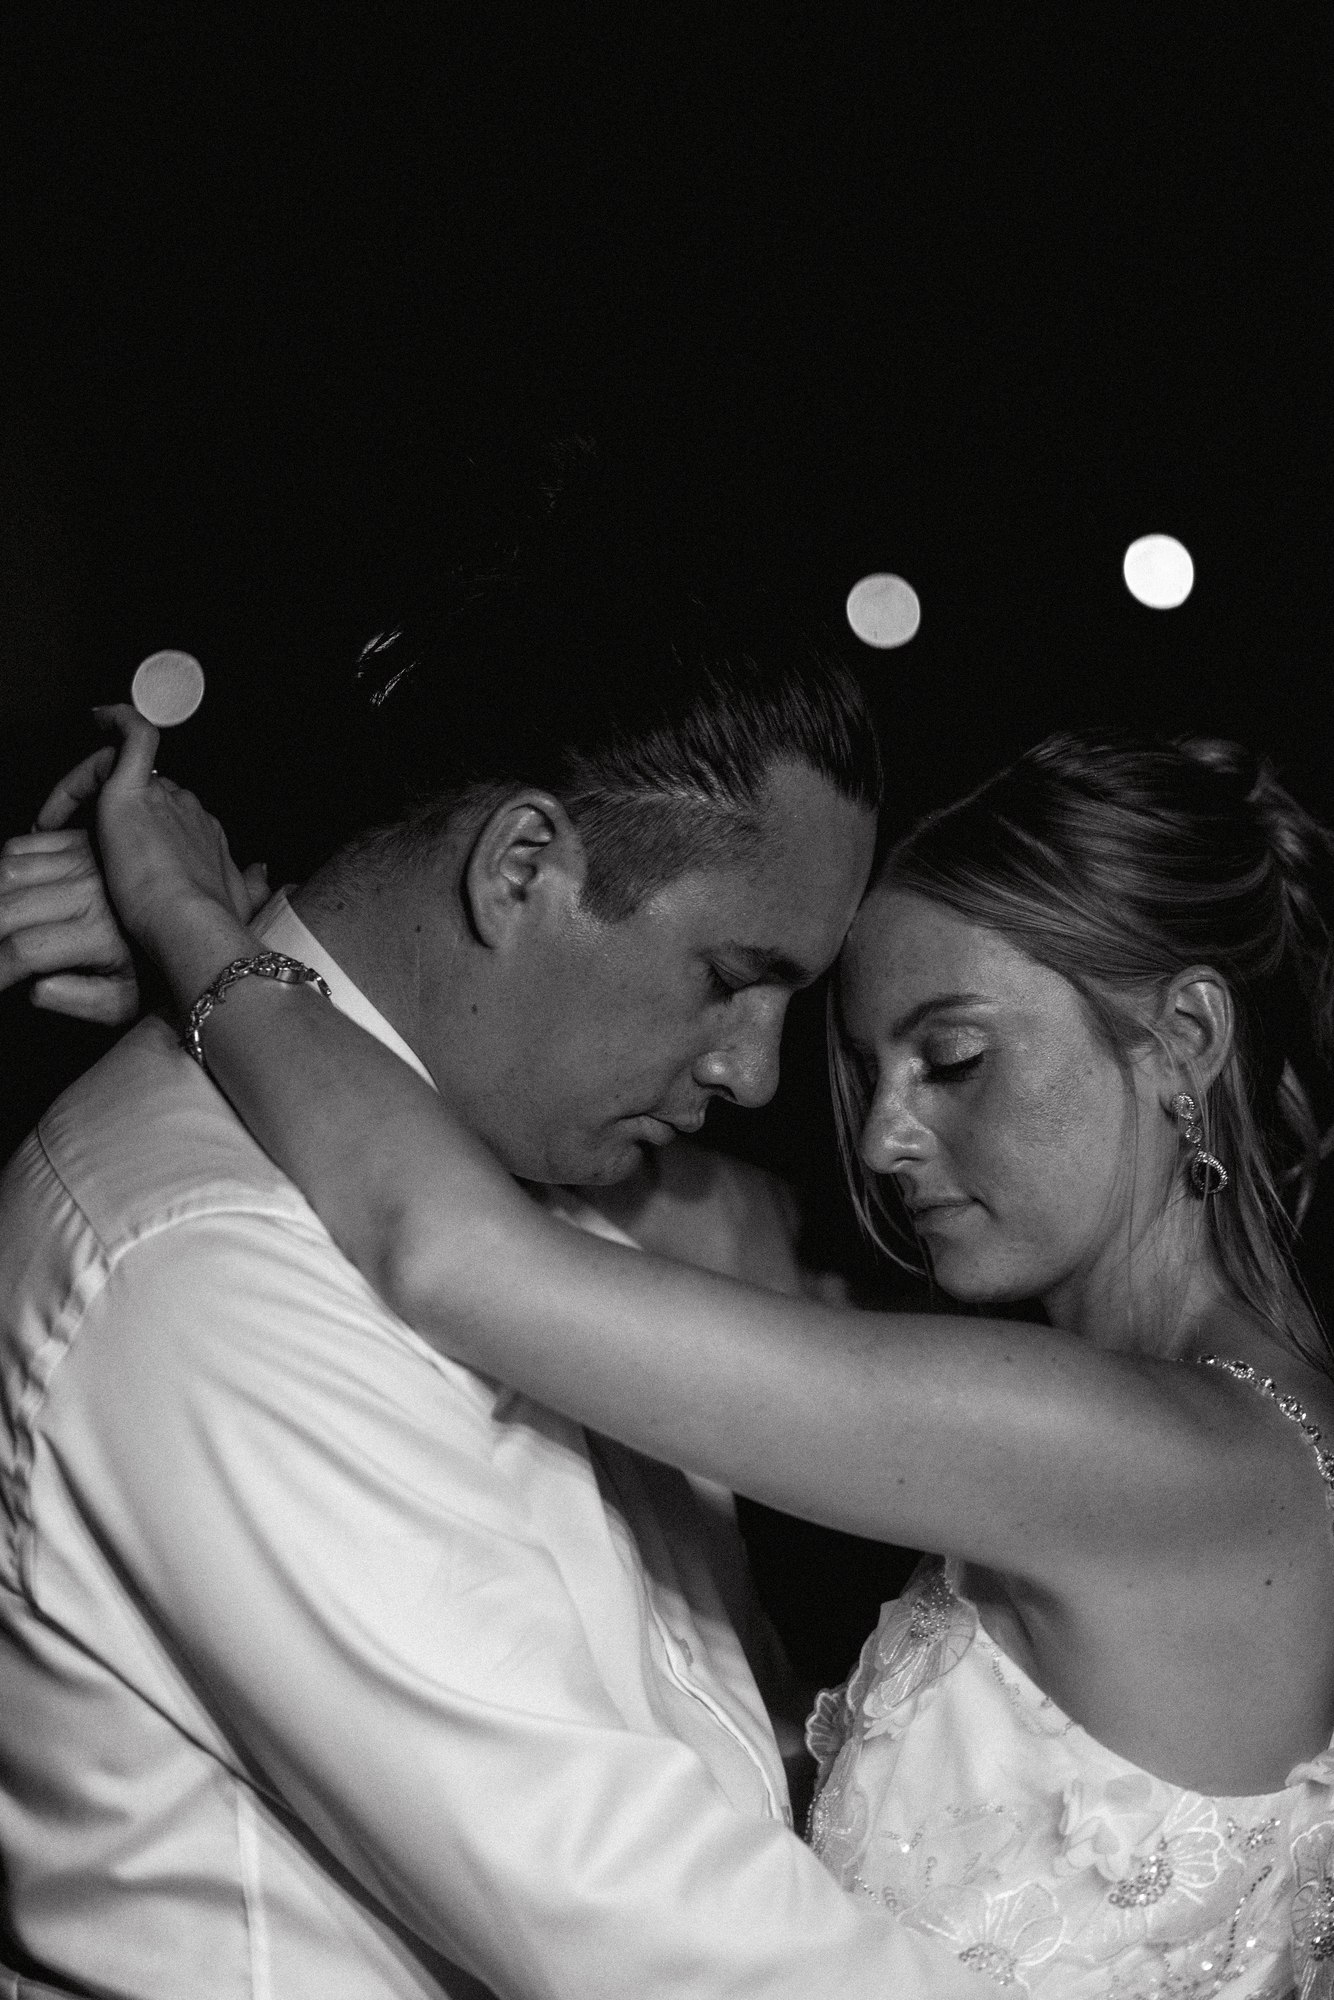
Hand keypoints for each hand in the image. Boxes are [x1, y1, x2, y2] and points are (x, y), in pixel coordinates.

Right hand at [0, 828, 143, 1022]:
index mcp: (98, 935)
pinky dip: (4, 865)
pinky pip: (23, 846)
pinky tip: (8, 890)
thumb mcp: (127, 1001)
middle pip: (6, 907)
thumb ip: (79, 1000)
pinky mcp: (84, 842)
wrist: (196, 926)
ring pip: (8, 870)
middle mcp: (89, 893)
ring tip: (0, 925)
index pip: (23, 950)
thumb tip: (36, 988)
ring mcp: (86, 861)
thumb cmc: (158, 971)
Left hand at [17, 706, 269, 1005]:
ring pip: (128, 772)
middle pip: (148, 793)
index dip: (143, 827)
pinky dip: (118, 720)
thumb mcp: (238, 907)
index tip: (115, 855)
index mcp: (207, 835)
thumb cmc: (213, 926)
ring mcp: (164, 798)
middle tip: (72, 836)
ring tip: (56, 818)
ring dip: (90, 787)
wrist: (193, 927)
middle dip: (115, 812)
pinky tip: (100, 716)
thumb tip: (267, 871)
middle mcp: (191, 809)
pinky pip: (132, 737)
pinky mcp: (132, 794)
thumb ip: (252, 886)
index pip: (171, 815)